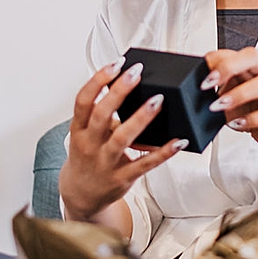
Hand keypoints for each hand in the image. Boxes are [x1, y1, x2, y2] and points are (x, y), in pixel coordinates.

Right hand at [57, 59, 186, 221]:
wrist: (81, 194)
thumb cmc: (88, 156)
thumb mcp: (86, 134)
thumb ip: (103, 114)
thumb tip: (128, 86)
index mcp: (79, 129)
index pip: (83, 100)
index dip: (98, 80)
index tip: (116, 64)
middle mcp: (89, 144)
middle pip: (102, 114)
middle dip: (119, 91)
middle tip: (137, 72)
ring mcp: (105, 162)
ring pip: (122, 138)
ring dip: (141, 118)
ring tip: (158, 100)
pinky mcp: (123, 177)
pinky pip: (145, 163)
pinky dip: (162, 152)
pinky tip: (178, 141)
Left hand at [204, 48, 257, 152]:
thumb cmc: (252, 112)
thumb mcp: (229, 99)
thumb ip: (214, 92)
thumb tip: (188, 95)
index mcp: (249, 68)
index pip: (233, 53)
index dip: (215, 59)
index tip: (198, 73)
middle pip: (253, 57)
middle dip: (228, 67)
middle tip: (207, 83)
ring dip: (240, 93)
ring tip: (219, 106)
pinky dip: (254, 119)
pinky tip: (238, 123)